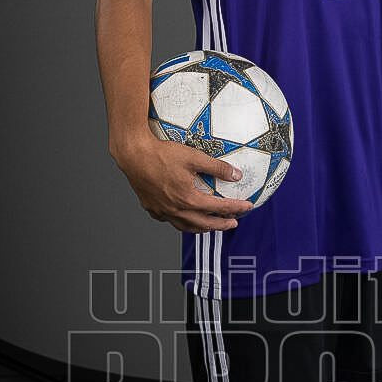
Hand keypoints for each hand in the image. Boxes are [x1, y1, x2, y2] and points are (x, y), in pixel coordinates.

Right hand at [110, 131, 254, 233]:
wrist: (134, 155)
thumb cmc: (162, 154)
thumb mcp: (194, 157)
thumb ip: (217, 167)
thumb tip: (237, 175)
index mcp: (188, 199)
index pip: (219, 208)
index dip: (235, 208)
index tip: (248, 207)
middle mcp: (176, 210)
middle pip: (204, 224)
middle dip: (221, 224)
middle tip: (233, 222)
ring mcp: (163, 211)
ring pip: (186, 227)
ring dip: (202, 227)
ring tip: (211, 225)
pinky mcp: (152, 208)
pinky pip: (170, 221)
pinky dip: (182, 222)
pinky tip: (184, 217)